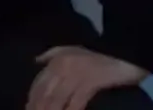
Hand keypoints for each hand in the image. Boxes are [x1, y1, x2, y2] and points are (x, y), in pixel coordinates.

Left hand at [26, 46, 147, 109]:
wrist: (124, 54)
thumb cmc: (97, 55)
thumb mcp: (72, 49)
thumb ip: (52, 54)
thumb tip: (36, 61)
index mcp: (57, 59)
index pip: (39, 83)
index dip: (32, 99)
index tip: (28, 109)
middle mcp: (63, 66)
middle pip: (46, 93)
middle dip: (39, 108)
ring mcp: (76, 75)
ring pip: (57, 99)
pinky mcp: (91, 83)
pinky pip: (76, 102)